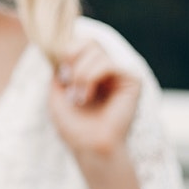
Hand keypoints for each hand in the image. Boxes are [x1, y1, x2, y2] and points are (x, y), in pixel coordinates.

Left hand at [48, 39, 141, 179]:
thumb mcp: (56, 94)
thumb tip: (63, 50)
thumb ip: (59, 70)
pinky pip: (108, 64)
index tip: (61, 75)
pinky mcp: (132, 79)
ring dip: (80, 75)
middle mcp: (108, 69)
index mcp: (92, 70)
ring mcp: (120, 73)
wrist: (88, 146)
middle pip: (89, 42)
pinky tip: (87, 96)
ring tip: (79, 98)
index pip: (82, 42)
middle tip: (69, 85)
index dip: (68, 51)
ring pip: (96, 52)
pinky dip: (91, 77)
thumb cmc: (74, 126)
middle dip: (73, 62)